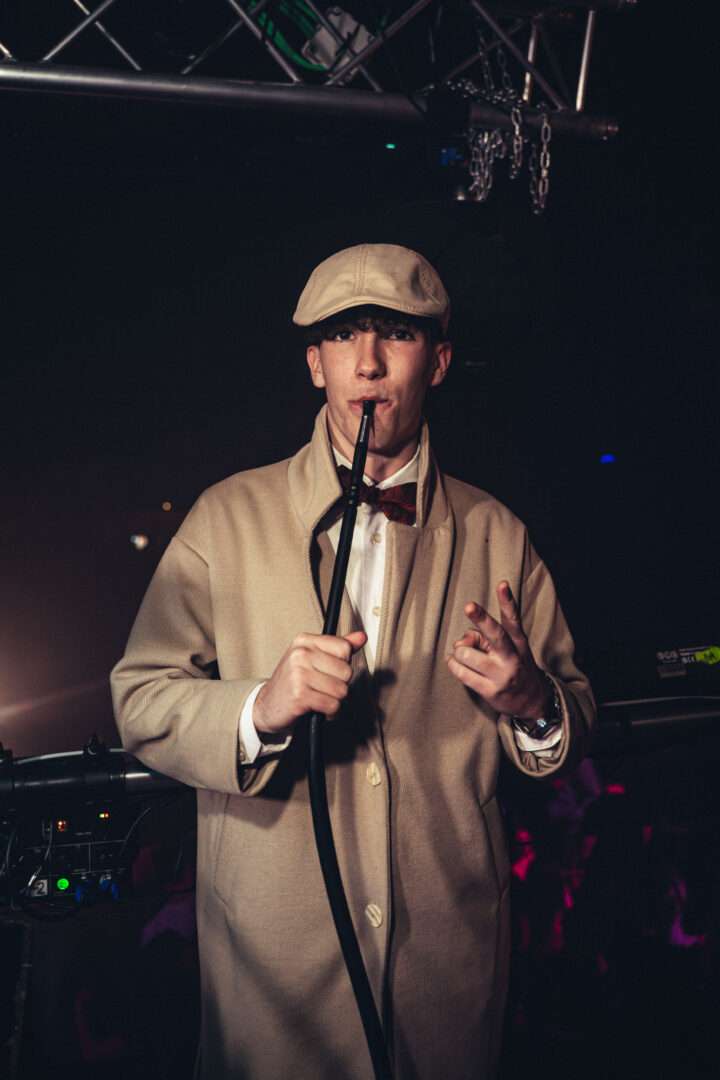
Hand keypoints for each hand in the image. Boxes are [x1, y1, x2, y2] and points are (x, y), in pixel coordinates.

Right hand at [253, 630, 366, 737]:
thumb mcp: (312, 658)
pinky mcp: (300, 696)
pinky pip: (332, 705)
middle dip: (339, 684)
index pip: (344, 648)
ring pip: (341, 690)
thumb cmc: (292, 681)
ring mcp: (299, 674)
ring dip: (334, 699)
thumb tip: (361, 637)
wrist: (266, 705)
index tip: (328, 670)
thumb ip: (338, 647)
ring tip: (318, 697)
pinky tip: (316, 707)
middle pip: (346, 671)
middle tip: (321, 687)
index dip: (342, 664)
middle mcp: (300, 654)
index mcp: (305, 641)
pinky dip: (329, 711)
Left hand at [446, 581, 548, 719]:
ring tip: (464, 655)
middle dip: (480, 618)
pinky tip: (455, 663)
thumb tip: (462, 641)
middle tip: (469, 605)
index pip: (512, 618)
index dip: (507, 601)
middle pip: (494, 634)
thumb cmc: (512, 665)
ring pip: (467, 654)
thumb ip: (483, 637)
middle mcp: (511, 656)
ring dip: (459, 653)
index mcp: (518, 641)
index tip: (502, 584)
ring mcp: (501, 675)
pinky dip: (453, 665)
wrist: (531, 700)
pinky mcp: (490, 690)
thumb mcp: (508, 648)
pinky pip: (461, 673)